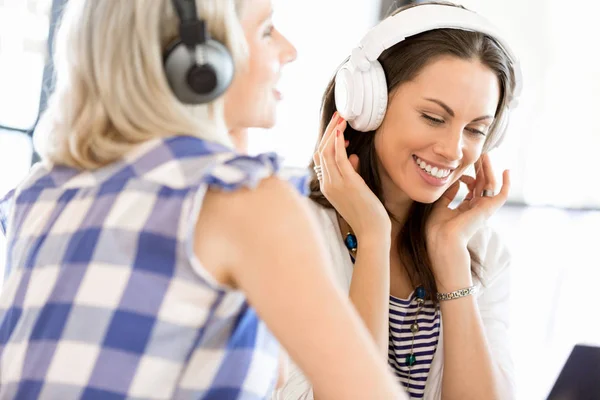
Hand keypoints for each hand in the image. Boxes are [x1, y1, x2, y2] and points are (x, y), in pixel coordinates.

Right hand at [313, 112, 390, 239]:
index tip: (337, 126)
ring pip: (327, 151)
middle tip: (338, 115)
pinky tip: (343, 132)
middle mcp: (327, 183)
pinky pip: (338, 159)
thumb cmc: (366, 212)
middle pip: (320, 150)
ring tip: (342, 118)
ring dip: (334, 132)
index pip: (320, 157)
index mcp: (327, 185)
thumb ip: (351, 171)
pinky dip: (339, 143)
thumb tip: (352, 155)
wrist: (371, 231)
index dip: (327, 139)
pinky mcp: (347, 183)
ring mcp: (335, 184)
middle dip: (329, 130)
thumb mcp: (356, 188)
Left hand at [426, 154, 509, 285]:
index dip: (467, 178)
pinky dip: (506, 184)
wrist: (443, 240)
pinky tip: (506, 170)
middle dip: (480, 170)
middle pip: (481, 185)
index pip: (471, 190)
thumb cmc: (438, 229)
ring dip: (488, 170)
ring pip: (490, 185)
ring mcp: (483, 209)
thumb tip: (455, 182)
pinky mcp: (489, 209)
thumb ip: (447, 195)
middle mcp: (476, 209)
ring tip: (485, 155)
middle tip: (478, 155)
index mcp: (465, 210)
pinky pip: (502, 195)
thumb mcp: (439, 207)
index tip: (458, 173)